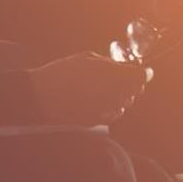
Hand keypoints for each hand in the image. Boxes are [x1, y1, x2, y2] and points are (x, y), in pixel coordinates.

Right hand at [30, 52, 149, 125]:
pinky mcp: (98, 122)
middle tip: (119, 80)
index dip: (142, 73)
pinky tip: (97, 102)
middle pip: (135, 91)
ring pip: (125, 104)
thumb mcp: (87, 59)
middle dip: (131, 85)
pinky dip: (110, 109)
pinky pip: (113, 115)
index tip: (140, 71)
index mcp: (114, 75)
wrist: (39, 97)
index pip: (141, 76)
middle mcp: (114, 94)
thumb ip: (110, 63)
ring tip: (103, 90)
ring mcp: (106, 110)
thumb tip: (123, 67)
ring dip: (121, 97)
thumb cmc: (61, 73)